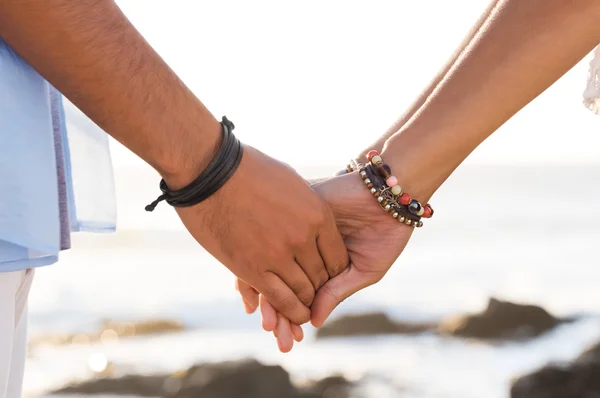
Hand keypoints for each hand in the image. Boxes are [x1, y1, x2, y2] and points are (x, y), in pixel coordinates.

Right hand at [176, 146, 348, 324]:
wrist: (210, 170)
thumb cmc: (248, 168)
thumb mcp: (290, 181)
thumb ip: (306, 203)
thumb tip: (311, 213)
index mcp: (317, 213)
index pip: (337, 256)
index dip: (333, 270)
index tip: (326, 274)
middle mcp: (303, 237)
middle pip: (322, 276)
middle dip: (320, 288)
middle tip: (315, 295)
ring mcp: (278, 254)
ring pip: (304, 291)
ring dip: (305, 302)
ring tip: (304, 308)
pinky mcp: (252, 268)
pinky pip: (279, 299)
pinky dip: (290, 311)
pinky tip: (293, 315)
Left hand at [236, 172, 413, 350]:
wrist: (392, 197)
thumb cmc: (384, 233)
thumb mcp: (363, 270)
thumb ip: (336, 292)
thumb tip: (312, 322)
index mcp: (316, 262)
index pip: (296, 292)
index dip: (290, 316)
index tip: (287, 341)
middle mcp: (300, 247)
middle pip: (277, 282)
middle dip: (276, 313)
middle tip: (279, 339)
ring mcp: (293, 230)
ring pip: (269, 265)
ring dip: (267, 296)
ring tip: (270, 324)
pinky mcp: (291, 213)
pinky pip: (269, 242)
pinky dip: (263, 268)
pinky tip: (264, 292)